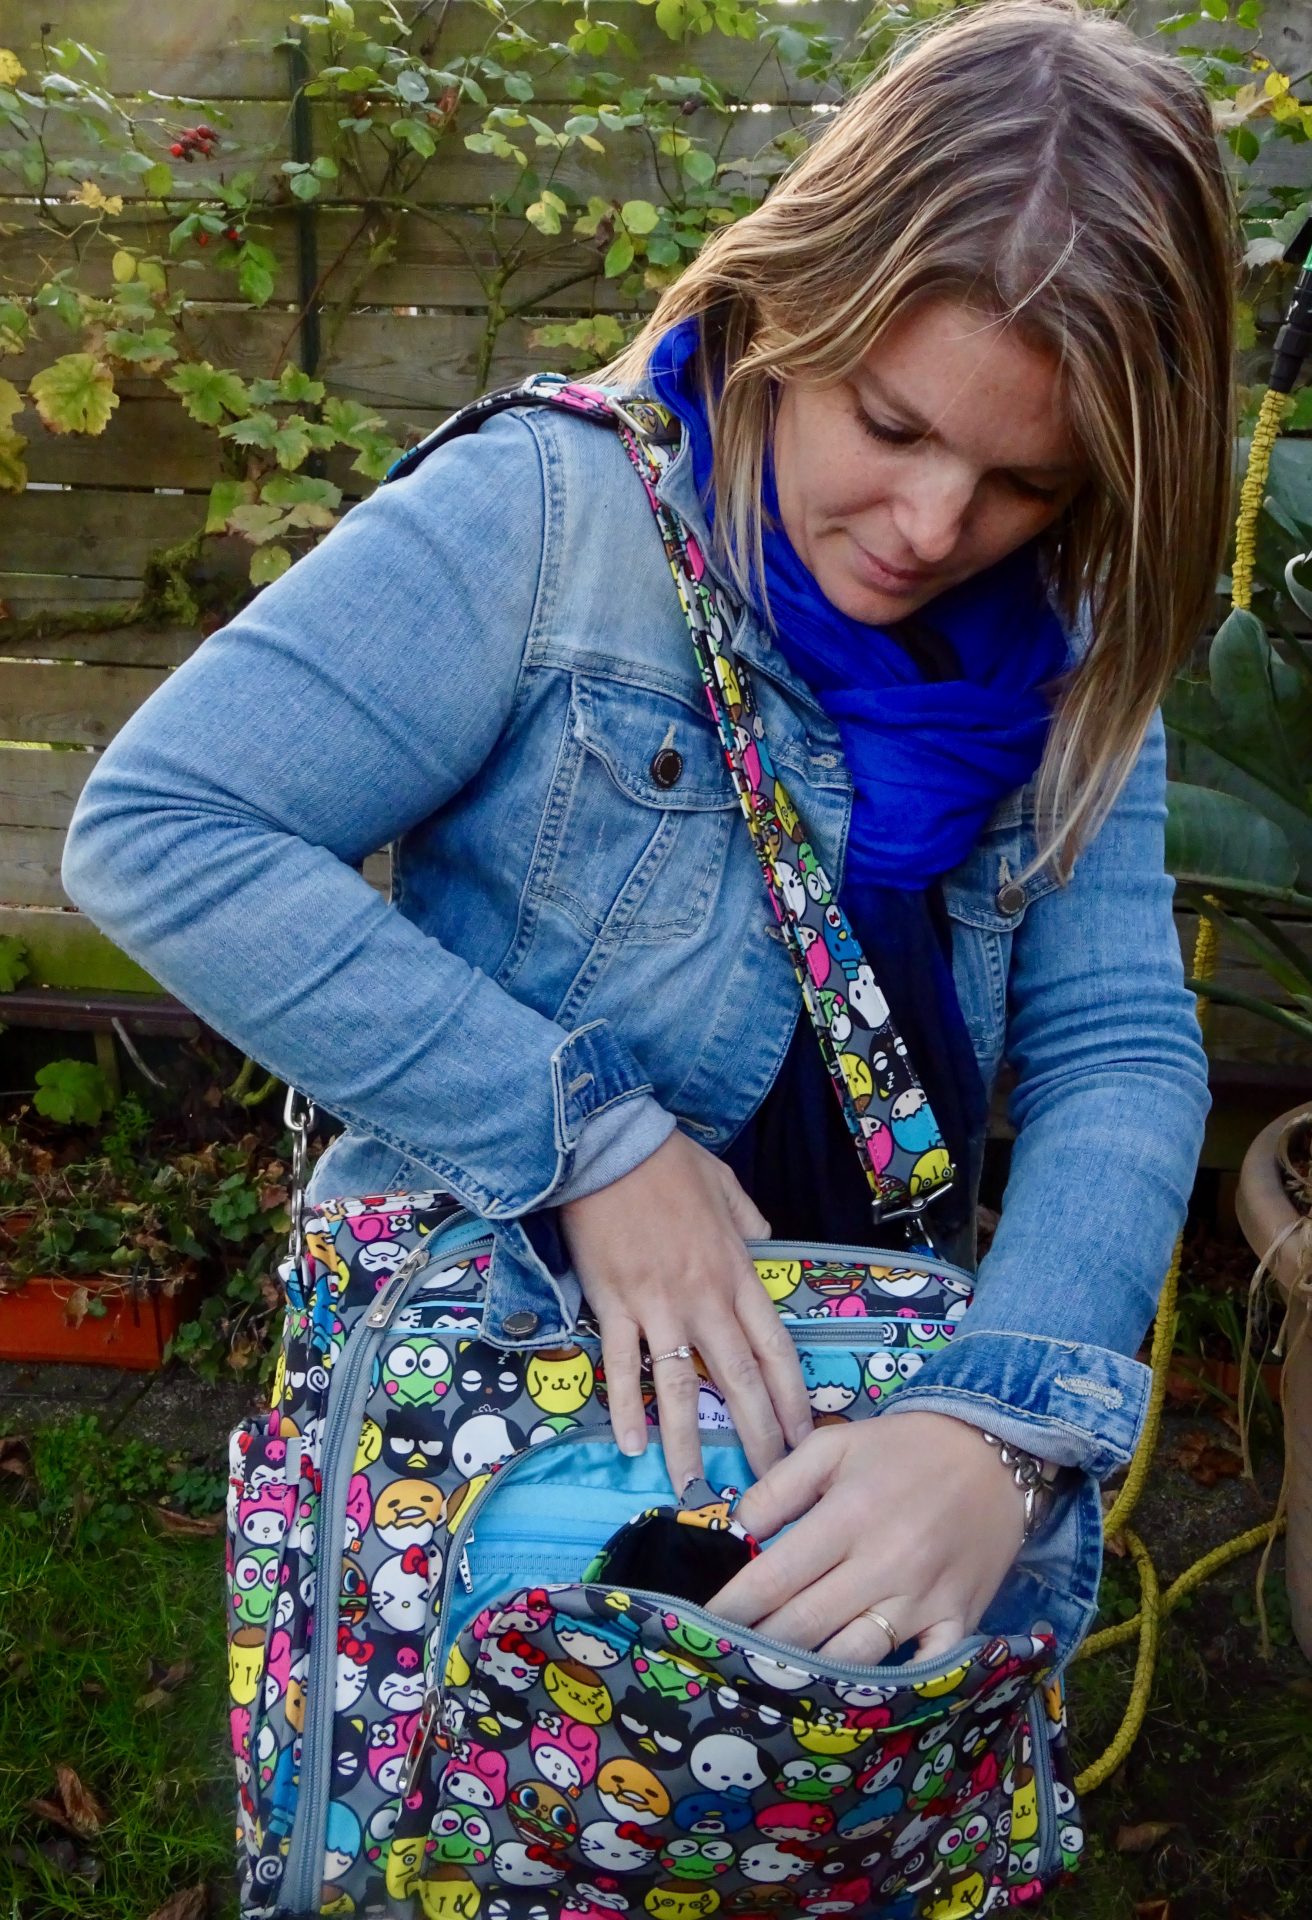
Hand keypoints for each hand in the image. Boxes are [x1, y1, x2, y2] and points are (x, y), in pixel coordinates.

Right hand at [557, 1129, 813, 1491]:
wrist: (610, 1146)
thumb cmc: (667, 1162)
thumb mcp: (726, 1186)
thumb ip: (748, 1221)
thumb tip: (763, 1241)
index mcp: (737, 1272)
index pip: (775, 1348)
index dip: (791, 1397)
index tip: (803, 1436)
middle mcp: (705, 1298)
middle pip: (739, 1379)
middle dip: (757, 1435)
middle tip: (768, 1482)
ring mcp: (659, 1305)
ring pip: (680, 1386)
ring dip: (689, 1440)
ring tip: (693, 1486)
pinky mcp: (615, 1305)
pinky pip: (623, 1366)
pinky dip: (626, 1408)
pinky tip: (632, 1445)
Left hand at [706, 1411, 1028, 1662]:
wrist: (996, 1454)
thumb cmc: (903, 1449)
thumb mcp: (833, 1446)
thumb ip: (778, 1487)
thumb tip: (734, 1533)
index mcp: (847, 1515)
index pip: (774, 1577)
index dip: (732, 1607)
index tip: (699, 1626)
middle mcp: (884, 1562)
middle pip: (805, 1625)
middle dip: (757, 1646)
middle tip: (723, 1659)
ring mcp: (925, 1599)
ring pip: (853, 1656)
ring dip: (808, 1674)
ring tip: (770, 1683)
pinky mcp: (959, 1621)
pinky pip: (921, 1672)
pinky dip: (888, 1691)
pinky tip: (851, 1702)